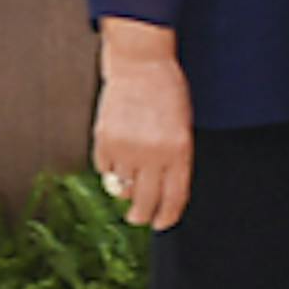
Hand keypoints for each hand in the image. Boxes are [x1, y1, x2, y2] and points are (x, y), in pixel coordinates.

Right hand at [93, 19, 194, 230]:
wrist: (141, 64)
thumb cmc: (169, 93)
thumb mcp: (184, 127)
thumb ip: (176, 160)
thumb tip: (162, 193)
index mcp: (179, 151)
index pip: (174, 198)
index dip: (167, 216)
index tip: (162, 224)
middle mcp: (153, 154)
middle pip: (146, 202)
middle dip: (143, 216)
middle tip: (140, 218)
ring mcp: (126, 148)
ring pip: (122, 189)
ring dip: (125, 192)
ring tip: (129, 187)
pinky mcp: (104, 140)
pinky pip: (105, 170)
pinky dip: (110, 171)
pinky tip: (117, 162)